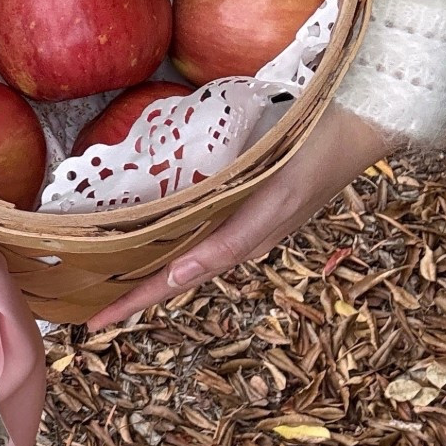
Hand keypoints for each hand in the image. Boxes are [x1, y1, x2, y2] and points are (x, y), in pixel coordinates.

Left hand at [85, 102, 395, 332]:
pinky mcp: (244, 196)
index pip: (173, 282)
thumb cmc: (316, 154)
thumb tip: (177, 277)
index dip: (132, 302)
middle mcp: (236, 237)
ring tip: (104, 273)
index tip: (92, 324)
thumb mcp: (276, 199)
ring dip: (145, 263)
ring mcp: (241, 218)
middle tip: (85, 304)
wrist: (360, 121)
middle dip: (130, 289)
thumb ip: (230, 242)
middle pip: (172, 272)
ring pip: (182, 248)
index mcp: (239, 243)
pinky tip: (148, 228)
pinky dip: (167, 231)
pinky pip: (196, 222)